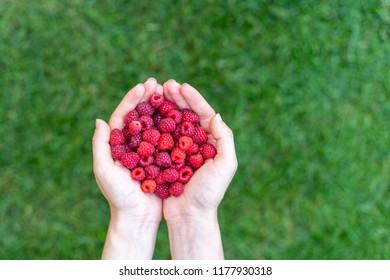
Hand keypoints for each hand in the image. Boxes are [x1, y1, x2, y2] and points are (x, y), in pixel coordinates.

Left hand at [92, 78, 162, 258]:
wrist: (137, 217)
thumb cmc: (119, 197)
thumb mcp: (104, 171)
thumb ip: (100, 146)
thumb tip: (100, 120)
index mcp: (116, 144)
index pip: (124, 115)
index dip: (133, 99)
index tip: (144, 85)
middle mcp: (132, 144)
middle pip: (140, 115)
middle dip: (148, 98)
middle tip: (158, 83)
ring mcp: (148, 150)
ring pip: (155, 124)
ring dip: (161, 108)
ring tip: (170, 93)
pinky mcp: (161, 158)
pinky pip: (167, 138)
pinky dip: (173, 125)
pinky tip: (181, 115)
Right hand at [162, 80, 237, 258]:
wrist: (190, 216)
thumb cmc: (210, 193)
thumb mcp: (225, 166)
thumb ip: (225, 140)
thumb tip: (216, 115)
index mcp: (211, 141)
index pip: (203, 114)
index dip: (193, 99)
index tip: (182, 86)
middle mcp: (196, 142)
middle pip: (186, 114)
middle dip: (176, 98)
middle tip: (166, 84)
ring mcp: (179, 149)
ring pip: (171, 122)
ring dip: (164, 107)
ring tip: (155, 93)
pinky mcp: (165, 158)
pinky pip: (159, 137)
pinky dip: (153, 125)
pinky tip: (145, 114)